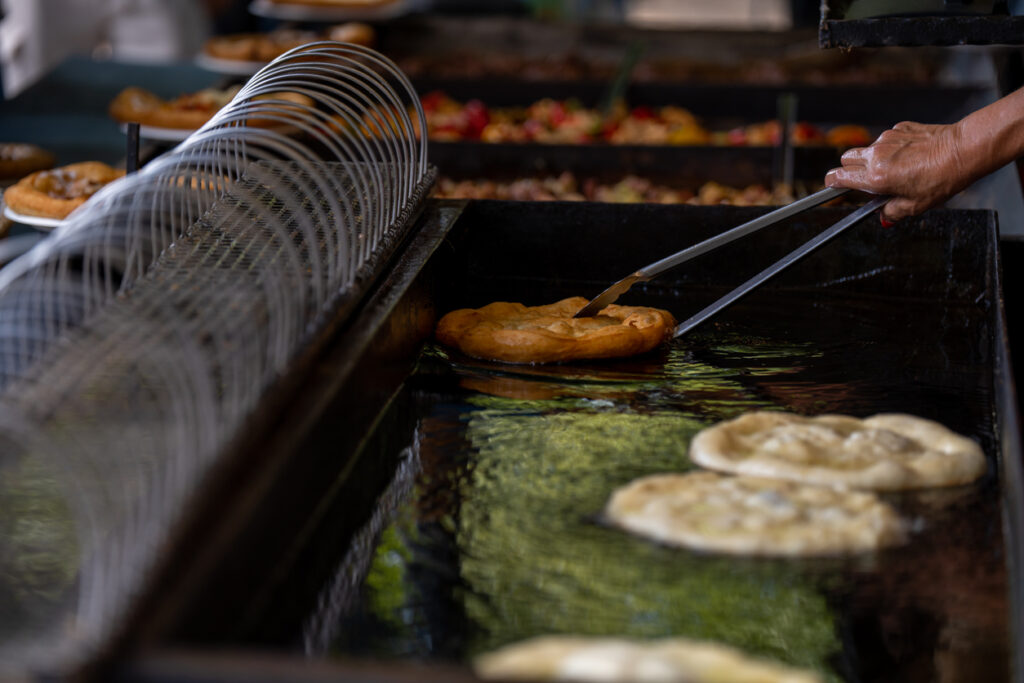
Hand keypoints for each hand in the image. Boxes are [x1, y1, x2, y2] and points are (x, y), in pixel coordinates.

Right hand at [825, 121, 972, 222]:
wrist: (963, 150)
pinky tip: (911, 155)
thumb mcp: (915, 205)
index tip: (831, 187)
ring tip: (898, 168)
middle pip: (846, 158)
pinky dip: (893, 148)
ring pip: (868, 149)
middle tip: (866, 179)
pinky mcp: (900, 127)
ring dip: (874, 158)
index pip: (838, 177)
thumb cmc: (941, 179)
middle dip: (849, 168)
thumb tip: (883, 216)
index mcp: (876, 177)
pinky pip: (887, 139)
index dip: (831, 184)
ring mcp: (887, 138)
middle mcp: (876, 155)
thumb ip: (891, 213)